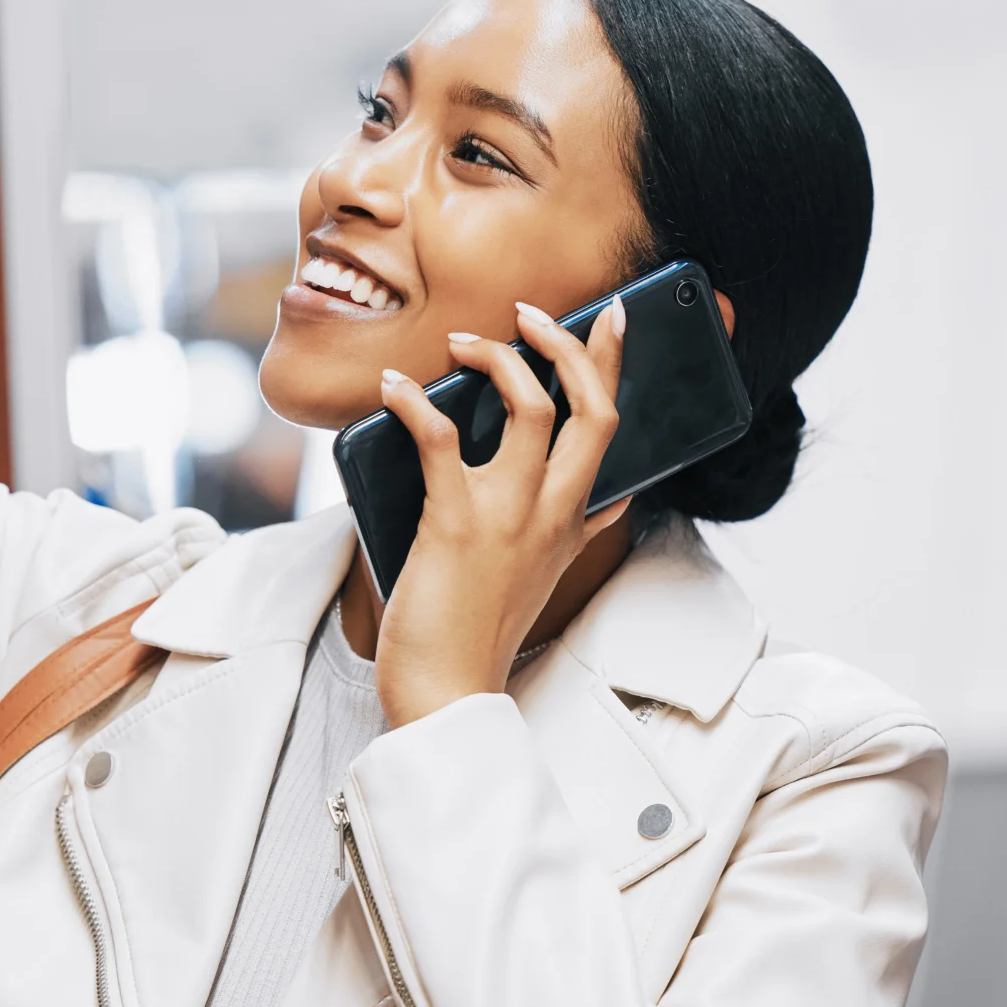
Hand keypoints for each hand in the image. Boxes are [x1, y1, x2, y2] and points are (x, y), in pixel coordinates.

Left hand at [371, 298, 630, 726]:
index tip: (612, 318)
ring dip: (497, 360)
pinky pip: (440, 437)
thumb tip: (610, 499)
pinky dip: (413, 401)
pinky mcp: (454, 522)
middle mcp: (552, 512)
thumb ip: (578, 531)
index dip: (614, 364)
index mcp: (572, 519)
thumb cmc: (480, 630)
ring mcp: (508, 515)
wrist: (445, 692)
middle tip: (534, 315)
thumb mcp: (546, 574)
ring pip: (532, 407)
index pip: (612, 427)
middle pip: (593, 408)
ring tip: (463, 343)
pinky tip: (392, 387)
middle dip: (573, 345)